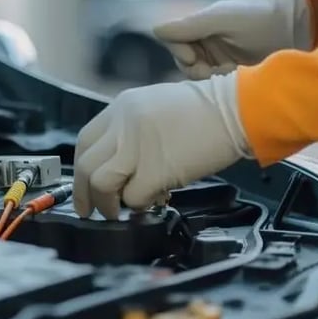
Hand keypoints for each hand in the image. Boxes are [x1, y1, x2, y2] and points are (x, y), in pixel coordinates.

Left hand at [73, 72, 251, 219]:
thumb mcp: (156, 106)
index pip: (84, 141)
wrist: (237, 110)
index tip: (82, 185)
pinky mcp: (156, 169)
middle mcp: (123, 125)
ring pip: (100, 183)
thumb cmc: (206, 111)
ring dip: (106, 204)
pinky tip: (152, 200)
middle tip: (90, 209)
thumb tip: (118, 163)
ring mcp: (137, 147)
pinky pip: (133, 197)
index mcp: (122, 108)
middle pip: (85, 165)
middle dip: (84, 193)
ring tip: (116, 212)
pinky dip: (139, 205)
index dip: (80, 168)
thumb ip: (130, 130)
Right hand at [153, 0, 311, 79]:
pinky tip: (240, 78)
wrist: (301, 25)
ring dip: (212, 79)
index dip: (180, 52)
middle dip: (198, 70)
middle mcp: (207, 43)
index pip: (174, 43)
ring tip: (233, 72)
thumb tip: (155, 30)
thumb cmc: (260, 16)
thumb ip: (190, 25)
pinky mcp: (235, 74)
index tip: (194, 58)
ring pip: (200, 77)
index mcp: (201, 27)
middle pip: (185, 63)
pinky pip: (218, 86)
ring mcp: (221, 59)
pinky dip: (225, 85)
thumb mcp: (224, 19)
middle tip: (219, 70)